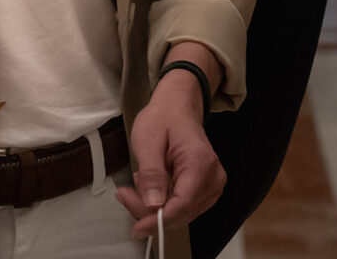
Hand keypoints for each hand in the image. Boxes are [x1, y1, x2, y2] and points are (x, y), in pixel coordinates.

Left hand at [115, 50, 225, 238]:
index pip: (183, 204)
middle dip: (150, 210)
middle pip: (182, 211)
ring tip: (136, 182)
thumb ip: (152, 174)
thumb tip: (153, 205)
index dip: (159, 220)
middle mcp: (213, 178)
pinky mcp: (206, 189)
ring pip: (182, 212)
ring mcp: (212, 185)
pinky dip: (163, 202)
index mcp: (201, 163)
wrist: (177, 108)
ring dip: (154, 206)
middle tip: (123, 194)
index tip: (138, 228)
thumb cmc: (162, 120)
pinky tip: (150, 186)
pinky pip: (183, 206)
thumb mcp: (147, 141)